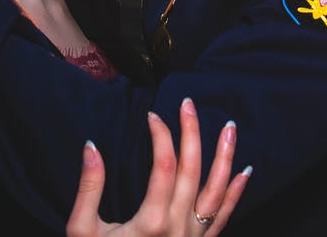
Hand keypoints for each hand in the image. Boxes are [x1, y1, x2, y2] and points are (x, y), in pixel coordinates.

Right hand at [67, 98, 250, 235]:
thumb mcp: (82, 232)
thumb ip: (89, 189)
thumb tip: (92, 146)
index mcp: (150, 224)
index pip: (165, 165)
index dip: (161, 135)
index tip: (151, 115)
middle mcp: (179, 231)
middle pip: (193, 171)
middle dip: (193, 132)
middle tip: (189, 103)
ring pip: (217, 192)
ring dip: (225, 157)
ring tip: (230, 126)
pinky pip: (225, 219)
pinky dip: (236, 194)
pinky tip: (244, 171)